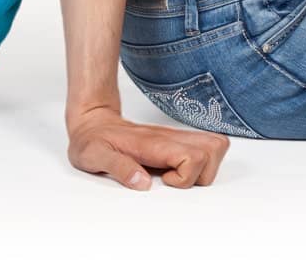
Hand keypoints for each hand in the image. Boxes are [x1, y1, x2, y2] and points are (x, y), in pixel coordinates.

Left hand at [66, 104, 228, 189]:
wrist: (91, 122)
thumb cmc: (91, 140)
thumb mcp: (95, 156)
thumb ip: (119, 168)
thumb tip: (143, 183)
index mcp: (153, 143)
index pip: (193, 156)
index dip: (185, 177)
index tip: (164, 180)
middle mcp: (169, 138)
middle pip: (214, 148)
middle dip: (203, 173)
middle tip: (174, 180)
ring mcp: (173, 138)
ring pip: (214, 145)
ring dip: (205, 167)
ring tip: (176, 176)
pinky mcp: (174, 141)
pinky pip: (202, 147)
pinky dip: (200, 163)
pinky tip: (176, 171)